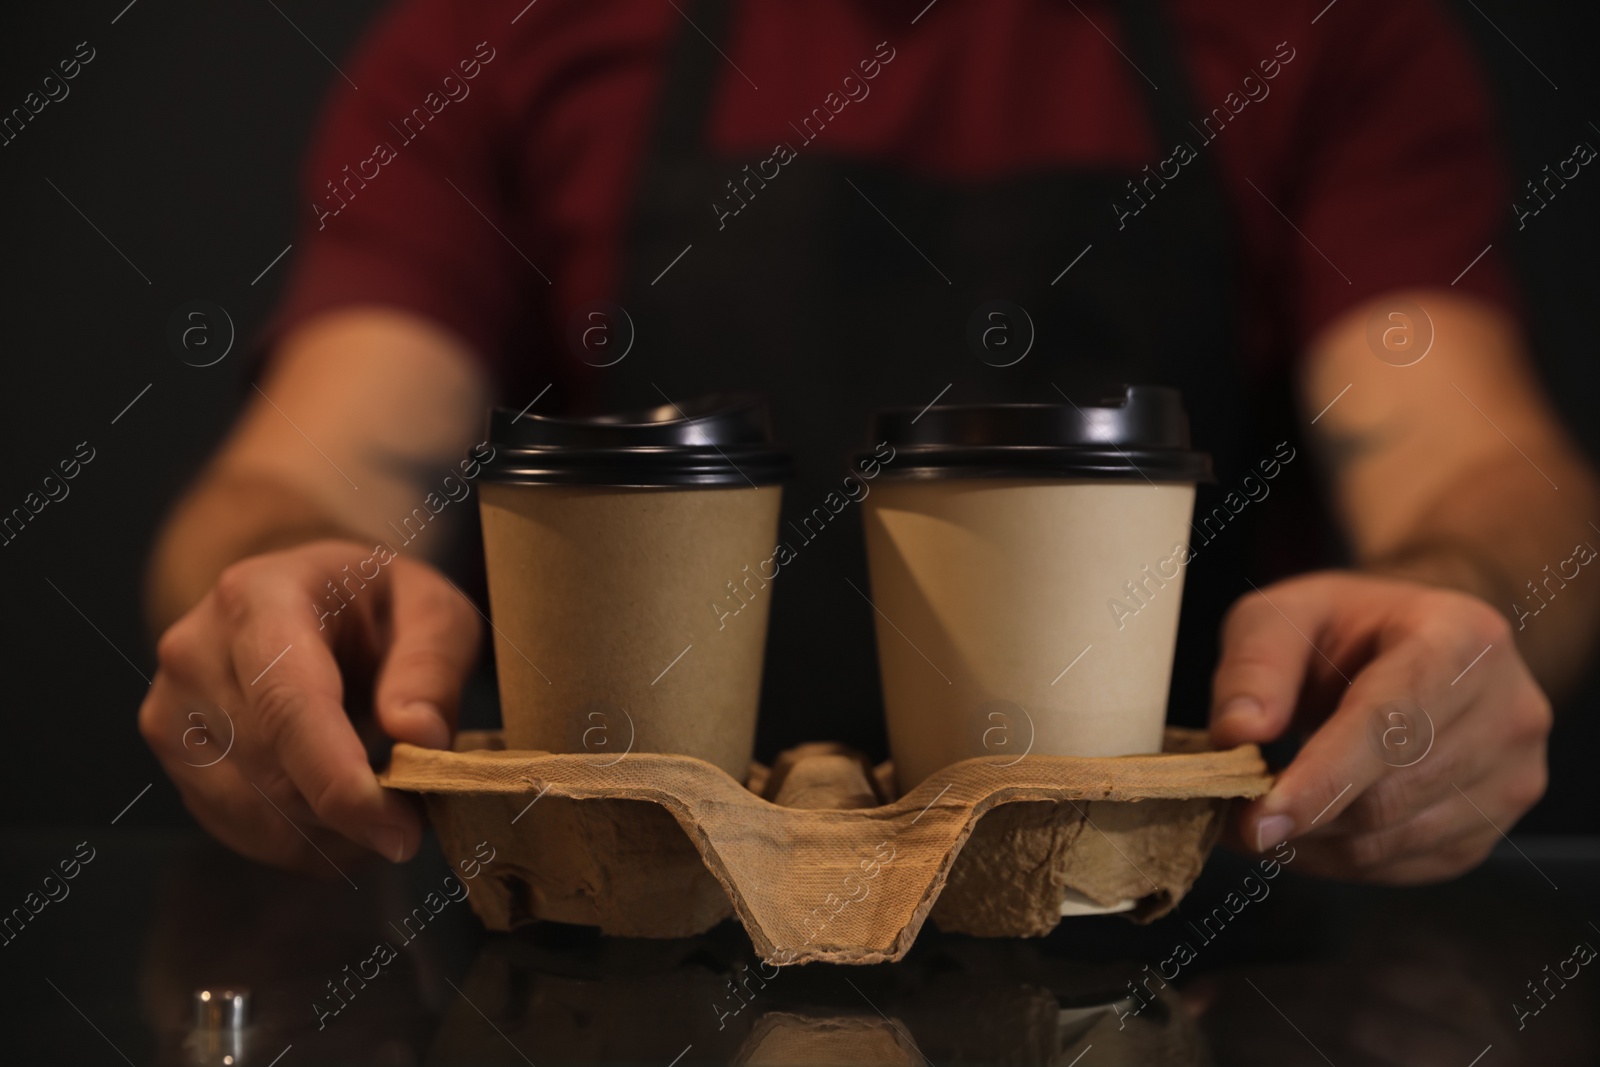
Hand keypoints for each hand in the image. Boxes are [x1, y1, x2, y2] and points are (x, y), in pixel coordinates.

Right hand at [139, 540, 481, 871]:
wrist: (311, 600)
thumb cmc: (379, 605)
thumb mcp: (433, 611)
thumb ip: (431, 666)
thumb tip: (419, 737)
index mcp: (260, 598)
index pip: (288, 705)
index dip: (339, 778)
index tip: (399, 830)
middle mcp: (196, 653)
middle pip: (274, 774)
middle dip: (356, 813)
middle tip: (419, 812)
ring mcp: (172, 711)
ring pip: (258, 817)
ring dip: (335, 832)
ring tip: (384, 797)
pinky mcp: (173, 761)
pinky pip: (244, 833)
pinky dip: (308, 841)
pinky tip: (343, 808)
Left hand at [1209, 571, 1550, 882]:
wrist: (1420, 646)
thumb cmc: (1349, 627)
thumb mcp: (1287, 612)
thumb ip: (1256, 663)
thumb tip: (1238, 733)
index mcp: (1463, 639)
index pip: (1392, 724)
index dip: (1323, 778)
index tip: (1260, 816)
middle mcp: (1508, 711)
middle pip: (1391, 794)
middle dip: (1300, 815)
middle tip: (1228, 815)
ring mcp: (1513, 776)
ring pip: (1392, 841)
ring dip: (1310, 843)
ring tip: (1255, 816)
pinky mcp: (1492, 828)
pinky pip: (1401, 866)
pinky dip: (1336, 860)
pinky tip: (1302, 830)